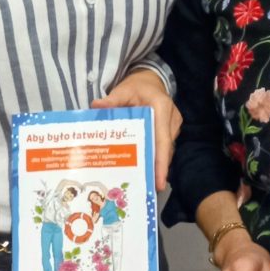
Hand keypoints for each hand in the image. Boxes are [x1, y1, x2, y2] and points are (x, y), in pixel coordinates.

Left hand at [91, 69, 181, 190]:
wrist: (150, 80)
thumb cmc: (137, 86)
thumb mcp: (123, 90)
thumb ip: (112, 99)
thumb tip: (96, 106)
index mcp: (162, 108)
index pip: (162, 139)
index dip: (161, 162)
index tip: (159, 182)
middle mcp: (172, 119)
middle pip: (164, 150)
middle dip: (157, 170)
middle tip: (145, 191)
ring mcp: (173, 126)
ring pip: (164, 151)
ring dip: (155, 165)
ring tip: (142, 184)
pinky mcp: (170, 131)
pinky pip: (163, 147)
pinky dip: (154, 158)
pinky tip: (143, 169)